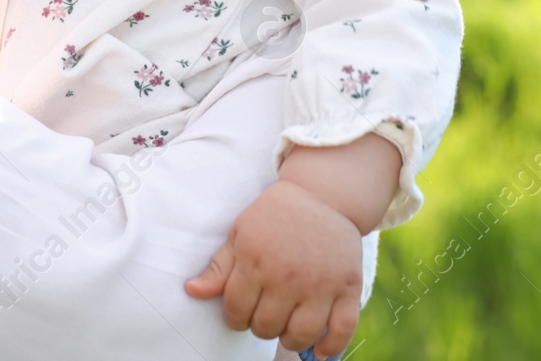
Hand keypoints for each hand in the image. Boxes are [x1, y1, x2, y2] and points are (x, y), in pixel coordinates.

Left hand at [184, 180, 362, 357]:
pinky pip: (342, 329)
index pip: (236, 311)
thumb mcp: (240, 233)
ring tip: (286, 327)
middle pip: (265, 327)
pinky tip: (319, 351)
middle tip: (265, 311)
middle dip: (260, 325)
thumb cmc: (274, 215)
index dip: (234, 316)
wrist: (322, 195)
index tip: (241, 310)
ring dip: (288, 339)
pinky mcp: (348, 287)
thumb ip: (219, 267)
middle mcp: (287, 277)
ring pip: (300, 335)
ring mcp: (320, 284)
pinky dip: (331, 346)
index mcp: (256, 262)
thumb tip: (192, 291)